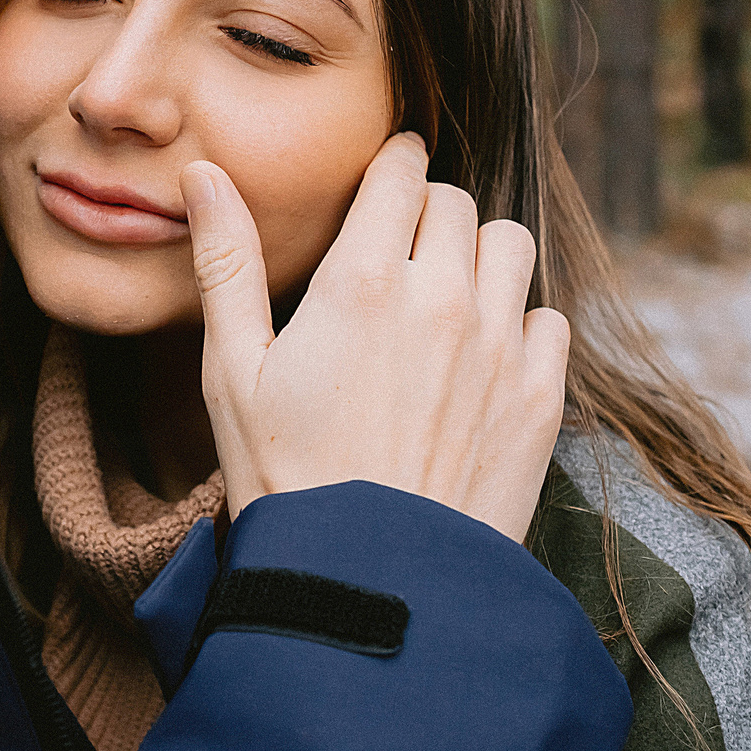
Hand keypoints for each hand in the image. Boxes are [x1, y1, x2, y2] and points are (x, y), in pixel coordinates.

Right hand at [180, 133, 571, 542]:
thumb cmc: (283, 478)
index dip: (394, 165)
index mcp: (360, 282)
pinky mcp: (538, 397)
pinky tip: (480, 358)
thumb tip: (203, 173)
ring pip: (510, 247)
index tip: (388, 175)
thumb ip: (226, 262)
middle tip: (402, 249)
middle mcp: (440, 299)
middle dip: (429, 211)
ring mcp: (497, 347)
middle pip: (456, 203)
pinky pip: (547, 319)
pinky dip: (519, 324)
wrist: (367, 585)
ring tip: (446, 295)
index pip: (402, 172)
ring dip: (479, 256)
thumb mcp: (232, 370)